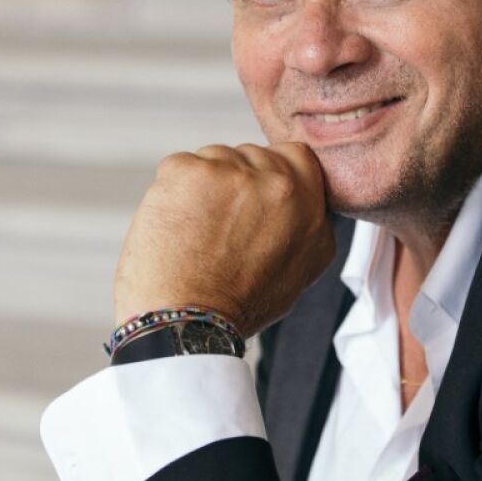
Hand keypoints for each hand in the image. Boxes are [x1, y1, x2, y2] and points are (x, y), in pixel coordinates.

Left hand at [112, 142, 335, 336]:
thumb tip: (300, 201)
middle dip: (234, 183)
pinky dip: (172, 191)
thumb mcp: (300, 270)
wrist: (188, 324)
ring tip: (196, 232)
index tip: (254, 195)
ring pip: (215, 158)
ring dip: (203, 185)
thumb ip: (307, 225)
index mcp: (309, 206)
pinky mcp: (189, 171)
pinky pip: (180, 165)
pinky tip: (176, 226)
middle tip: (219, 225)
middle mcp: (278, 184)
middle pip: (251, 156)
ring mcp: (233, 173)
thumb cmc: (238, 306)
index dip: (271, 172)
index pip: (295, 157)